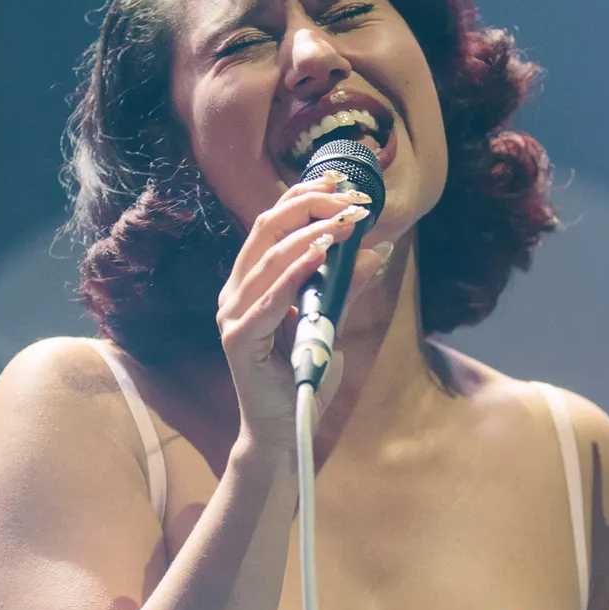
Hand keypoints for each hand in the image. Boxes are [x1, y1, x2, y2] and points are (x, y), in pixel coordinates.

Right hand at [215, 176, 383, 440]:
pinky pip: (268, 299)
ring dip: (311, 236)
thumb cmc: (303, 376)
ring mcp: (233, 315)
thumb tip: (376, 251)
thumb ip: (345, 289)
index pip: (273, 225)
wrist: (287, 429)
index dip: (304, 197)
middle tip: (350, 197)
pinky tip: (321, 255)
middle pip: (267, 230)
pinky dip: (295, 273)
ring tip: (346, 221)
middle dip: (310, 206)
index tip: (340, 180)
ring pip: (268, 259)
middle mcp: (235, 292)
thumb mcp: (330, 323)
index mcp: (251, 282)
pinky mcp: (239, 340)